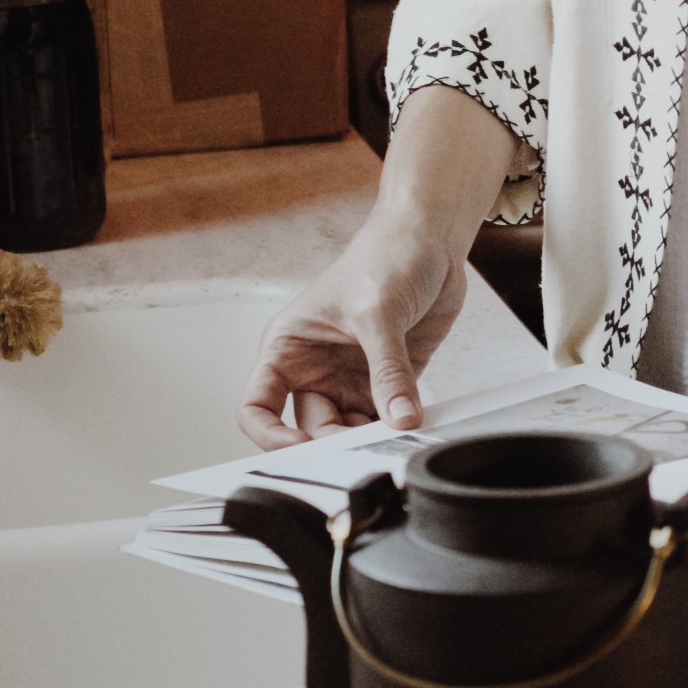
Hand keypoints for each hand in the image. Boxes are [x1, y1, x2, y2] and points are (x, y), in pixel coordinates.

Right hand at [236, 213, 467, 448]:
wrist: (429, 239)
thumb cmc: (385, 256)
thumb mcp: (378, 314)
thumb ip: (388, 370)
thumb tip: (399, 417)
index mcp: (288, 346)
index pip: (257, 405)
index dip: (270, 434)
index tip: (299, 448)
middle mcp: (315, 367)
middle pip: (310, 427)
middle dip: (334, 442)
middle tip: (366, 445)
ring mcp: (351, 376)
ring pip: (349, 428)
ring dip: (369, 439)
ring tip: (392, 438)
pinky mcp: (388, 379)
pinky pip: (387, 417)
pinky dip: (397, 427)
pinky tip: (412, 425)